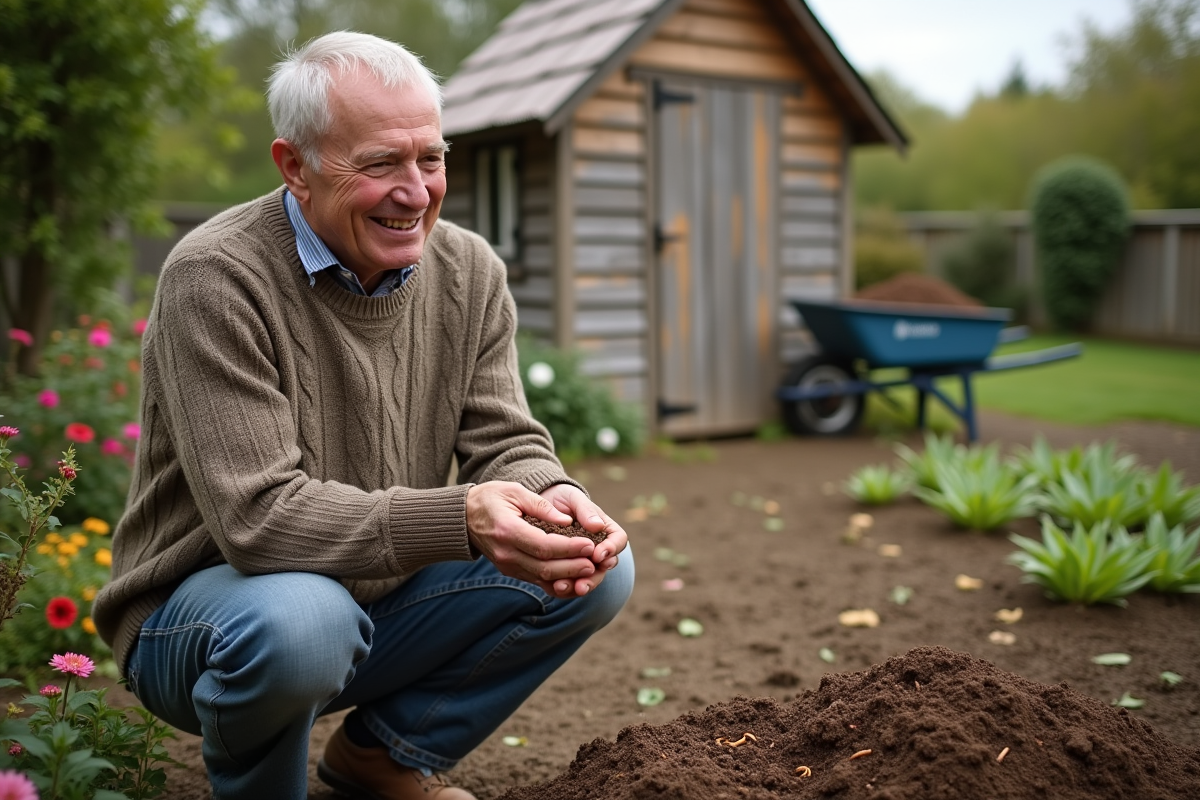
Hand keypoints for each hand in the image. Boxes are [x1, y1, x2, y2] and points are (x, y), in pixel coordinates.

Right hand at [466, 481, 597, 596]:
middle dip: (573, 567)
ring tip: (590, 572)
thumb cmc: (491, 498)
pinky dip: (556, 582)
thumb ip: (541, 506)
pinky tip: (575, 578)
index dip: (569, 548)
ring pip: (541, 578)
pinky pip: (536, 581)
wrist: (464, 517)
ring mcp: (507, 565)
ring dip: (568, 578)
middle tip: (595, 563)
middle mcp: (506, 553)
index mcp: (507, 531)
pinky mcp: (511, 571)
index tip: (590, 544)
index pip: (543, 546)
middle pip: (544, 567)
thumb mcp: (515, 491)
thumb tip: (567, 521)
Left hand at [539, 483, 627, 597]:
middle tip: (583, 584)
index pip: (618, 541)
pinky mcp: (566, 571)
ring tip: (563, 587)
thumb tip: (597, 526)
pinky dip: (563, 588)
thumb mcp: (573, 498)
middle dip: (594, 577)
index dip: (611, 550)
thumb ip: (586, 510)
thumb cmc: (562, 498)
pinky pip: (569, 584)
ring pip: (587, 579)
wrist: (541, 506)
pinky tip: (554, 588)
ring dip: (578, 586)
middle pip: (604, 567)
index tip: (598, 555)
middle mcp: (598, 549)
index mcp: (605, 530)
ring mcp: (583, 562)